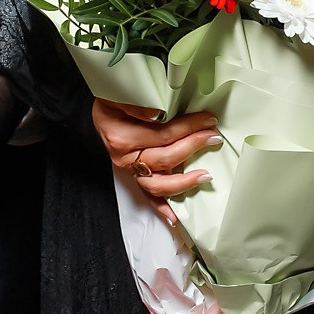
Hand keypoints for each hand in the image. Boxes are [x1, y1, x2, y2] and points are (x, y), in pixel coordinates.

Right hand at [93, 99, 217, 223]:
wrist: (100, 112)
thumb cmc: (111, 102)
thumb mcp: (119, 96)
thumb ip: (138, 105)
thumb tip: (159, 114)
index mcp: (122, 138)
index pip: (163, 135)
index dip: (188, 128)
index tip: (207, 120)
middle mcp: (125, 158)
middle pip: (165, 158)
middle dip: (193, 147)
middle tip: (213, 137)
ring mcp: (130, 171)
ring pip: (158, 185)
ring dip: (184, 182)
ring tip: (205, 176)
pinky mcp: (134, 177)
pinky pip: (147, 195)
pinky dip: (160, 207)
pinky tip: (174, 217)